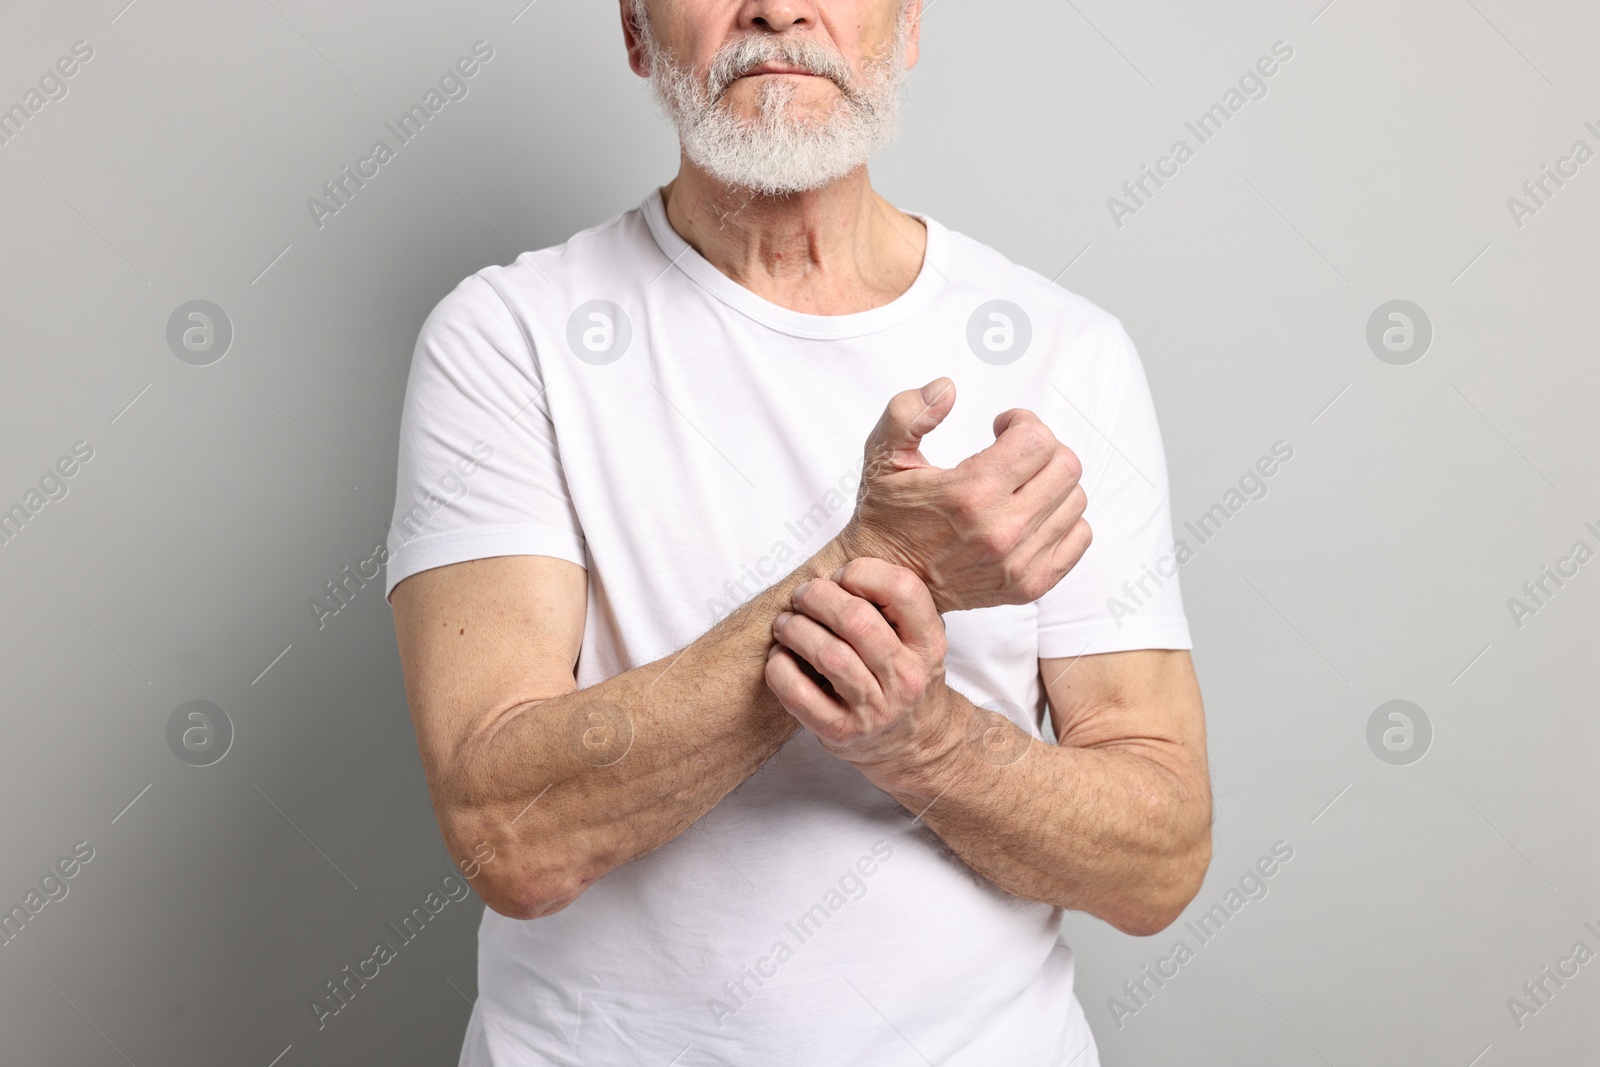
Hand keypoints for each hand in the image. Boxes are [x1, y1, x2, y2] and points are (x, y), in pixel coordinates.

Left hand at [764, 558, 959, 784]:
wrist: (915, 744)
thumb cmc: (903, 678)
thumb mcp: (917, 640)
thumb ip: (889, 605)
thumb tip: (833, 571)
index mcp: (928, 645)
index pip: (903, 589)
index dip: (862, 572)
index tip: (841, 577)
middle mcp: (907, 678)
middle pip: (856, 620)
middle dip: (818, 597)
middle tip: (802, 595)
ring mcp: (876, 710)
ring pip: (828, 655)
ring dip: (796, 630)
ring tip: (785, 623)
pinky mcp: (842, 732)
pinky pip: (800, 695)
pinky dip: (780, 669)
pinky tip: (779, 657)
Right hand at [837, 378, 1091, 612]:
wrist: (886, 580)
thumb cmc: (887, 515)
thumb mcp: (882, 456)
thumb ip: (907, 413)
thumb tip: (947, 388)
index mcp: (969, 493)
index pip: (1038, 439)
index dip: (1022, 422)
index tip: (1001, 428)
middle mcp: (1000, 531)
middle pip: (1066, 466)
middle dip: (1042, 448)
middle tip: (1013, 453)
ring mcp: (1019, 562)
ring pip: (1075, 499)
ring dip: (1051, 483)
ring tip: (1019, 485)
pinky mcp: (1031, 585)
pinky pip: (1081, 536)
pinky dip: (1063, 518)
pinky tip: (1031, 514)